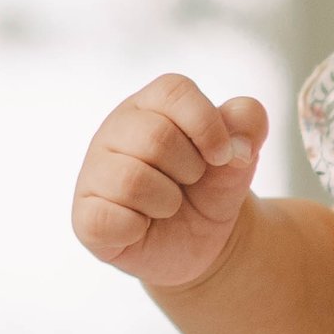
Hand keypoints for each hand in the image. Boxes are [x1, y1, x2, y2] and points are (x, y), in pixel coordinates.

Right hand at [72, 77, 268, 293]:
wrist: (204, 243)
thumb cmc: (211, 188)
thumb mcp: (239, 154)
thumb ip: (248, 124)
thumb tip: (235, 143)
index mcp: (149, 106)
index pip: (173, 91)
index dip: (207, 124)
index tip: (224, 155)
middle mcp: (114, 132)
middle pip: (155, 137)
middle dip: (190, 169)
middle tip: (189, 182)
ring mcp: (94, 173)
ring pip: (132, 180)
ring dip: (168, 201)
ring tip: (167, 206)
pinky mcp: (86, 215)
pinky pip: (108, 218)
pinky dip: (138, 228)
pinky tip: (142, 226)